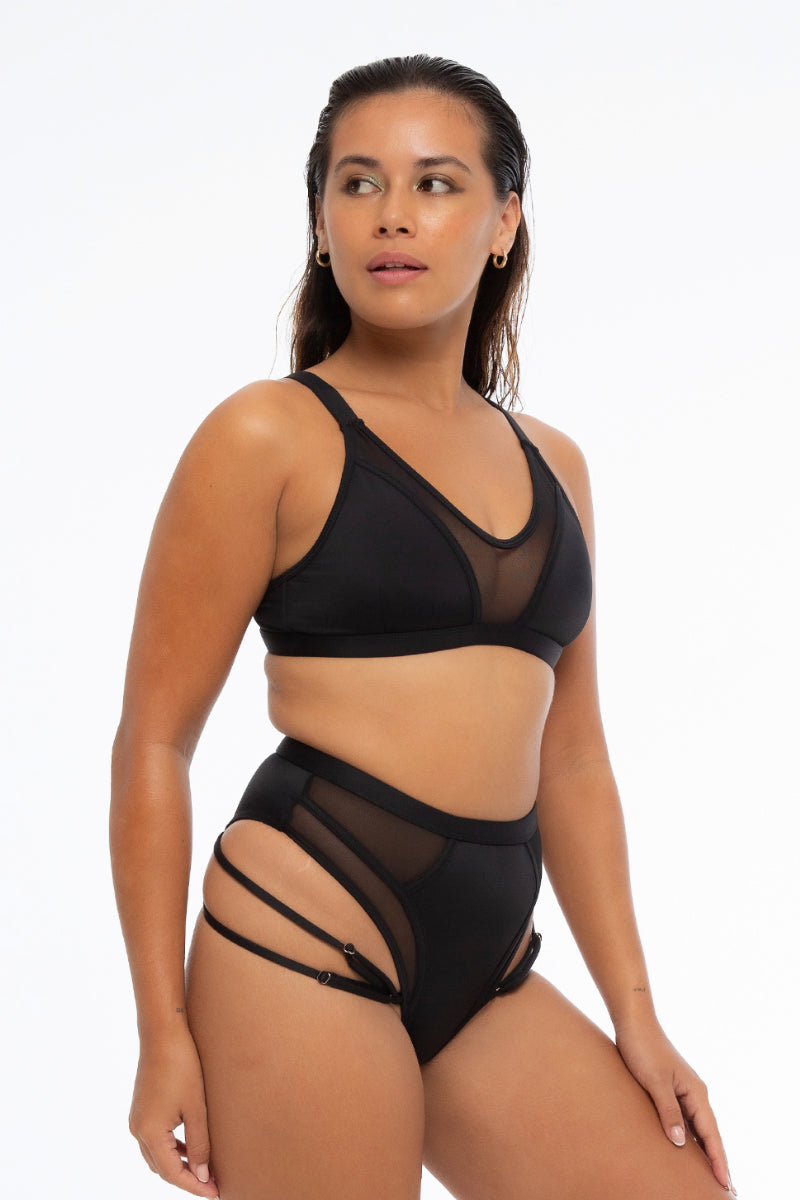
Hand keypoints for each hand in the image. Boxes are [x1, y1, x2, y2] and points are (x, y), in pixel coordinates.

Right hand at [128, 1030, 219, 1196]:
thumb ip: (200, 1145)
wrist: (163, 1035)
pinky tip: (191, 1149)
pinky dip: (172, 1149)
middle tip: (213, 1185)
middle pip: (162, 1169)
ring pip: (157, 1157)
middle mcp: (137, 1131)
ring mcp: (137, 1120)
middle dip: (187, 1179)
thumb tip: (202, 1176)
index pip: (172, 1174)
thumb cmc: (182, 1067)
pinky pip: (155, 1141)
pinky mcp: (141, 1110)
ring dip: (179, 1166)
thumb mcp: (196, 1108)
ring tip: (205, 1171)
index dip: (194, 1186)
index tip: (215, 1193)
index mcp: (150, 1133)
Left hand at [613, 1017, 733, 1192]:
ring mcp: (683, 1091)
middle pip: (709, 1133)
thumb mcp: (655, 1082)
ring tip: (710, 1174)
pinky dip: (690, 1136)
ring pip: (698, 1127)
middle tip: (726, 1188)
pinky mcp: (671, 1088)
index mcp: (696, 1092)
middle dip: (717, 1160)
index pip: (711, 1133)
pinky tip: (686, 1148)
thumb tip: (680, 1142)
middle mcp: (694, 1093)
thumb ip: (668, 1111)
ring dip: (704, 1150)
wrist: (634, 1022)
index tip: (725, 1182)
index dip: (718, 1159)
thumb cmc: (643, 1049)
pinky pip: (685, 1119)